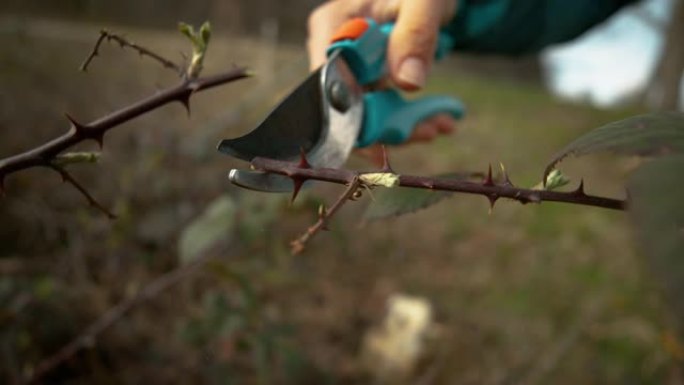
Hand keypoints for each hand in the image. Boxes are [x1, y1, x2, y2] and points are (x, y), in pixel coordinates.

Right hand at [307, 0, 458, 161]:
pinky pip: (383, 108)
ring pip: (368, 114)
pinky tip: (439, 117)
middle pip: (349, 107)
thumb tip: (408, 83)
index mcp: (333, 27)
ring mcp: (350, 67)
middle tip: (430, 130)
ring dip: (405, 126)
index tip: (395, 131)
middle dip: (389, 126)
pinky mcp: (369, 78)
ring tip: (442, 124)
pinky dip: (409, 117)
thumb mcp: (423, 1)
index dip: (358, 117)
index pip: (332, 86)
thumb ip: (415, 34)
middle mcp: (333, 51)